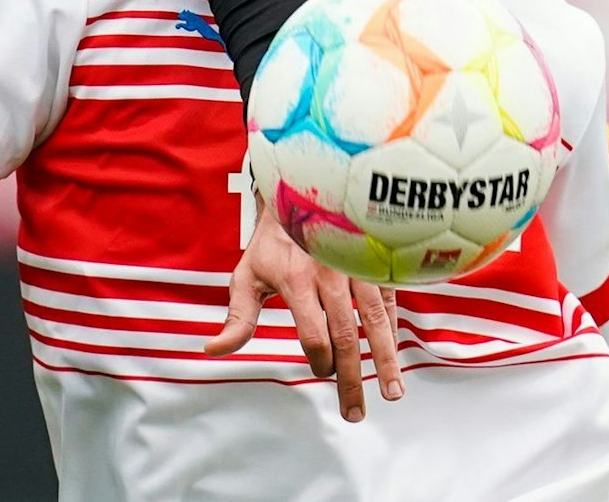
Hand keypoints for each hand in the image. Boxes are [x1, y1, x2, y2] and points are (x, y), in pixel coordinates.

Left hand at [204, 200, 403, 422]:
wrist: (301, 195)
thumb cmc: (272, 243)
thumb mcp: (247, 277)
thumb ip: (237, 318)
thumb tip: (213, 350)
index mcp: (296, 280)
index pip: (314, 334)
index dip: (318, 361)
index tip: (320, 371)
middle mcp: (329, 274)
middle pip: (346, 337)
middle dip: (352, 380)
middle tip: (355, 413)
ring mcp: (356, 267)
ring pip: (376, 321)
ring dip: (385, 360)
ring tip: (393, 393)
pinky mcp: (374, 264)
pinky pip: (388, 302)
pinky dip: (392, 331)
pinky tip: (394, 355)